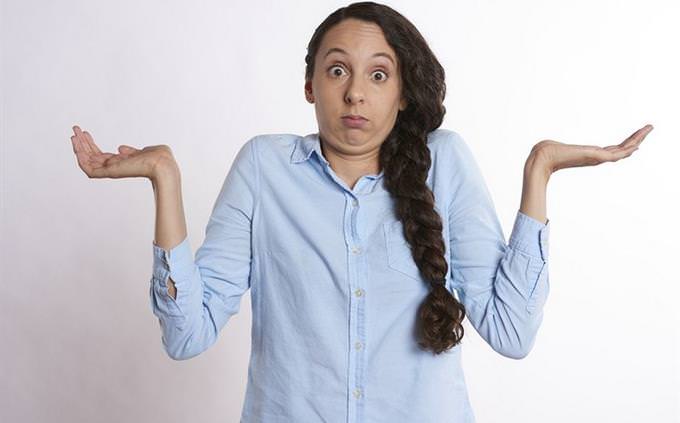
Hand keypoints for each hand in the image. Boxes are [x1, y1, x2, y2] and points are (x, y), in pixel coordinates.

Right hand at [70, 125, 175, 179]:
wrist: (162, 163)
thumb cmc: (159, 157)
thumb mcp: (142, 151)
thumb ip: (130, 151)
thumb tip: (120, 148)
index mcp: (121, 163)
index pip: (100, 155)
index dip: (91, 145)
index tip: (85, 133)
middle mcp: (115, 167)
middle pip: (92, 157)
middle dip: (82, 143)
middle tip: (75, 129)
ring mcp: (111, 171)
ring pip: (87, 162)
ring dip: (78, 148)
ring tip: (73, 134)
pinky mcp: (110, 173)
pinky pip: (88, 169)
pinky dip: (80, 158)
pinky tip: (76, 145)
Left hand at [532, 124, 653, 173]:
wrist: (542, 158)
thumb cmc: (547, 152)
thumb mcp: (561, 148)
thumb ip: (560, 148)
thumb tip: (550, 145)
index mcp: (590, 155)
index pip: (612, 150)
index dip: (624, 145)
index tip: (636, 140)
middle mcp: (595, 158)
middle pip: (621, 149)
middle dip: (636, 139)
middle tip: (650, 128)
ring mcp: (596, 158)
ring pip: (623, 151)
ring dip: (637, 139)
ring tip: (649, 129)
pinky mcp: (594, 157)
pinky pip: (616, 153)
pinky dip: (627, 148)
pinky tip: (637, 143)